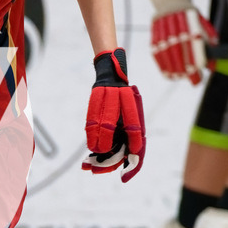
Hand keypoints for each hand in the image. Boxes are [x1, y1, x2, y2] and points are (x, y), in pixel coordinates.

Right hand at [83, 48, 145, 182]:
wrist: (111, 69)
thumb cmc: (120, 95)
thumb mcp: (127, 106)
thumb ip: (126, 123)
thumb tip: (126, 148)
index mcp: (131, 102)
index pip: (135, 124)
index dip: (135, 140)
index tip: (135, 152)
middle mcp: (119, 98)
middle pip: (115, 125)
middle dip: (112, 143)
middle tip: (111, 157)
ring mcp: (106, 95)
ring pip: (101, 122)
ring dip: (100, 140)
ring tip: (98, 152)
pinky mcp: (95, 95)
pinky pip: (91, 118)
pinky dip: (91, 133)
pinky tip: (91, 144)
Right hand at [149, 0, 216, 84]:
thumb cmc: (190, 15)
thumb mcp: (202, 22)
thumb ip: (208, 39)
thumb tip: (213, 61)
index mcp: (188, 15)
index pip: (190, 38)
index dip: (192, 54)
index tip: (196, 69)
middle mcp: (174, 18)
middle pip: (176, 44)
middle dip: (180, 62)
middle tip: (185, 76)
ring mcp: (161, 23)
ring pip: (164, 47)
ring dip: (169, 64)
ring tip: (175, 77)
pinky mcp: (154, 29)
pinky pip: (155, 48)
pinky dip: (160, 61)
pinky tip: (165, 72)